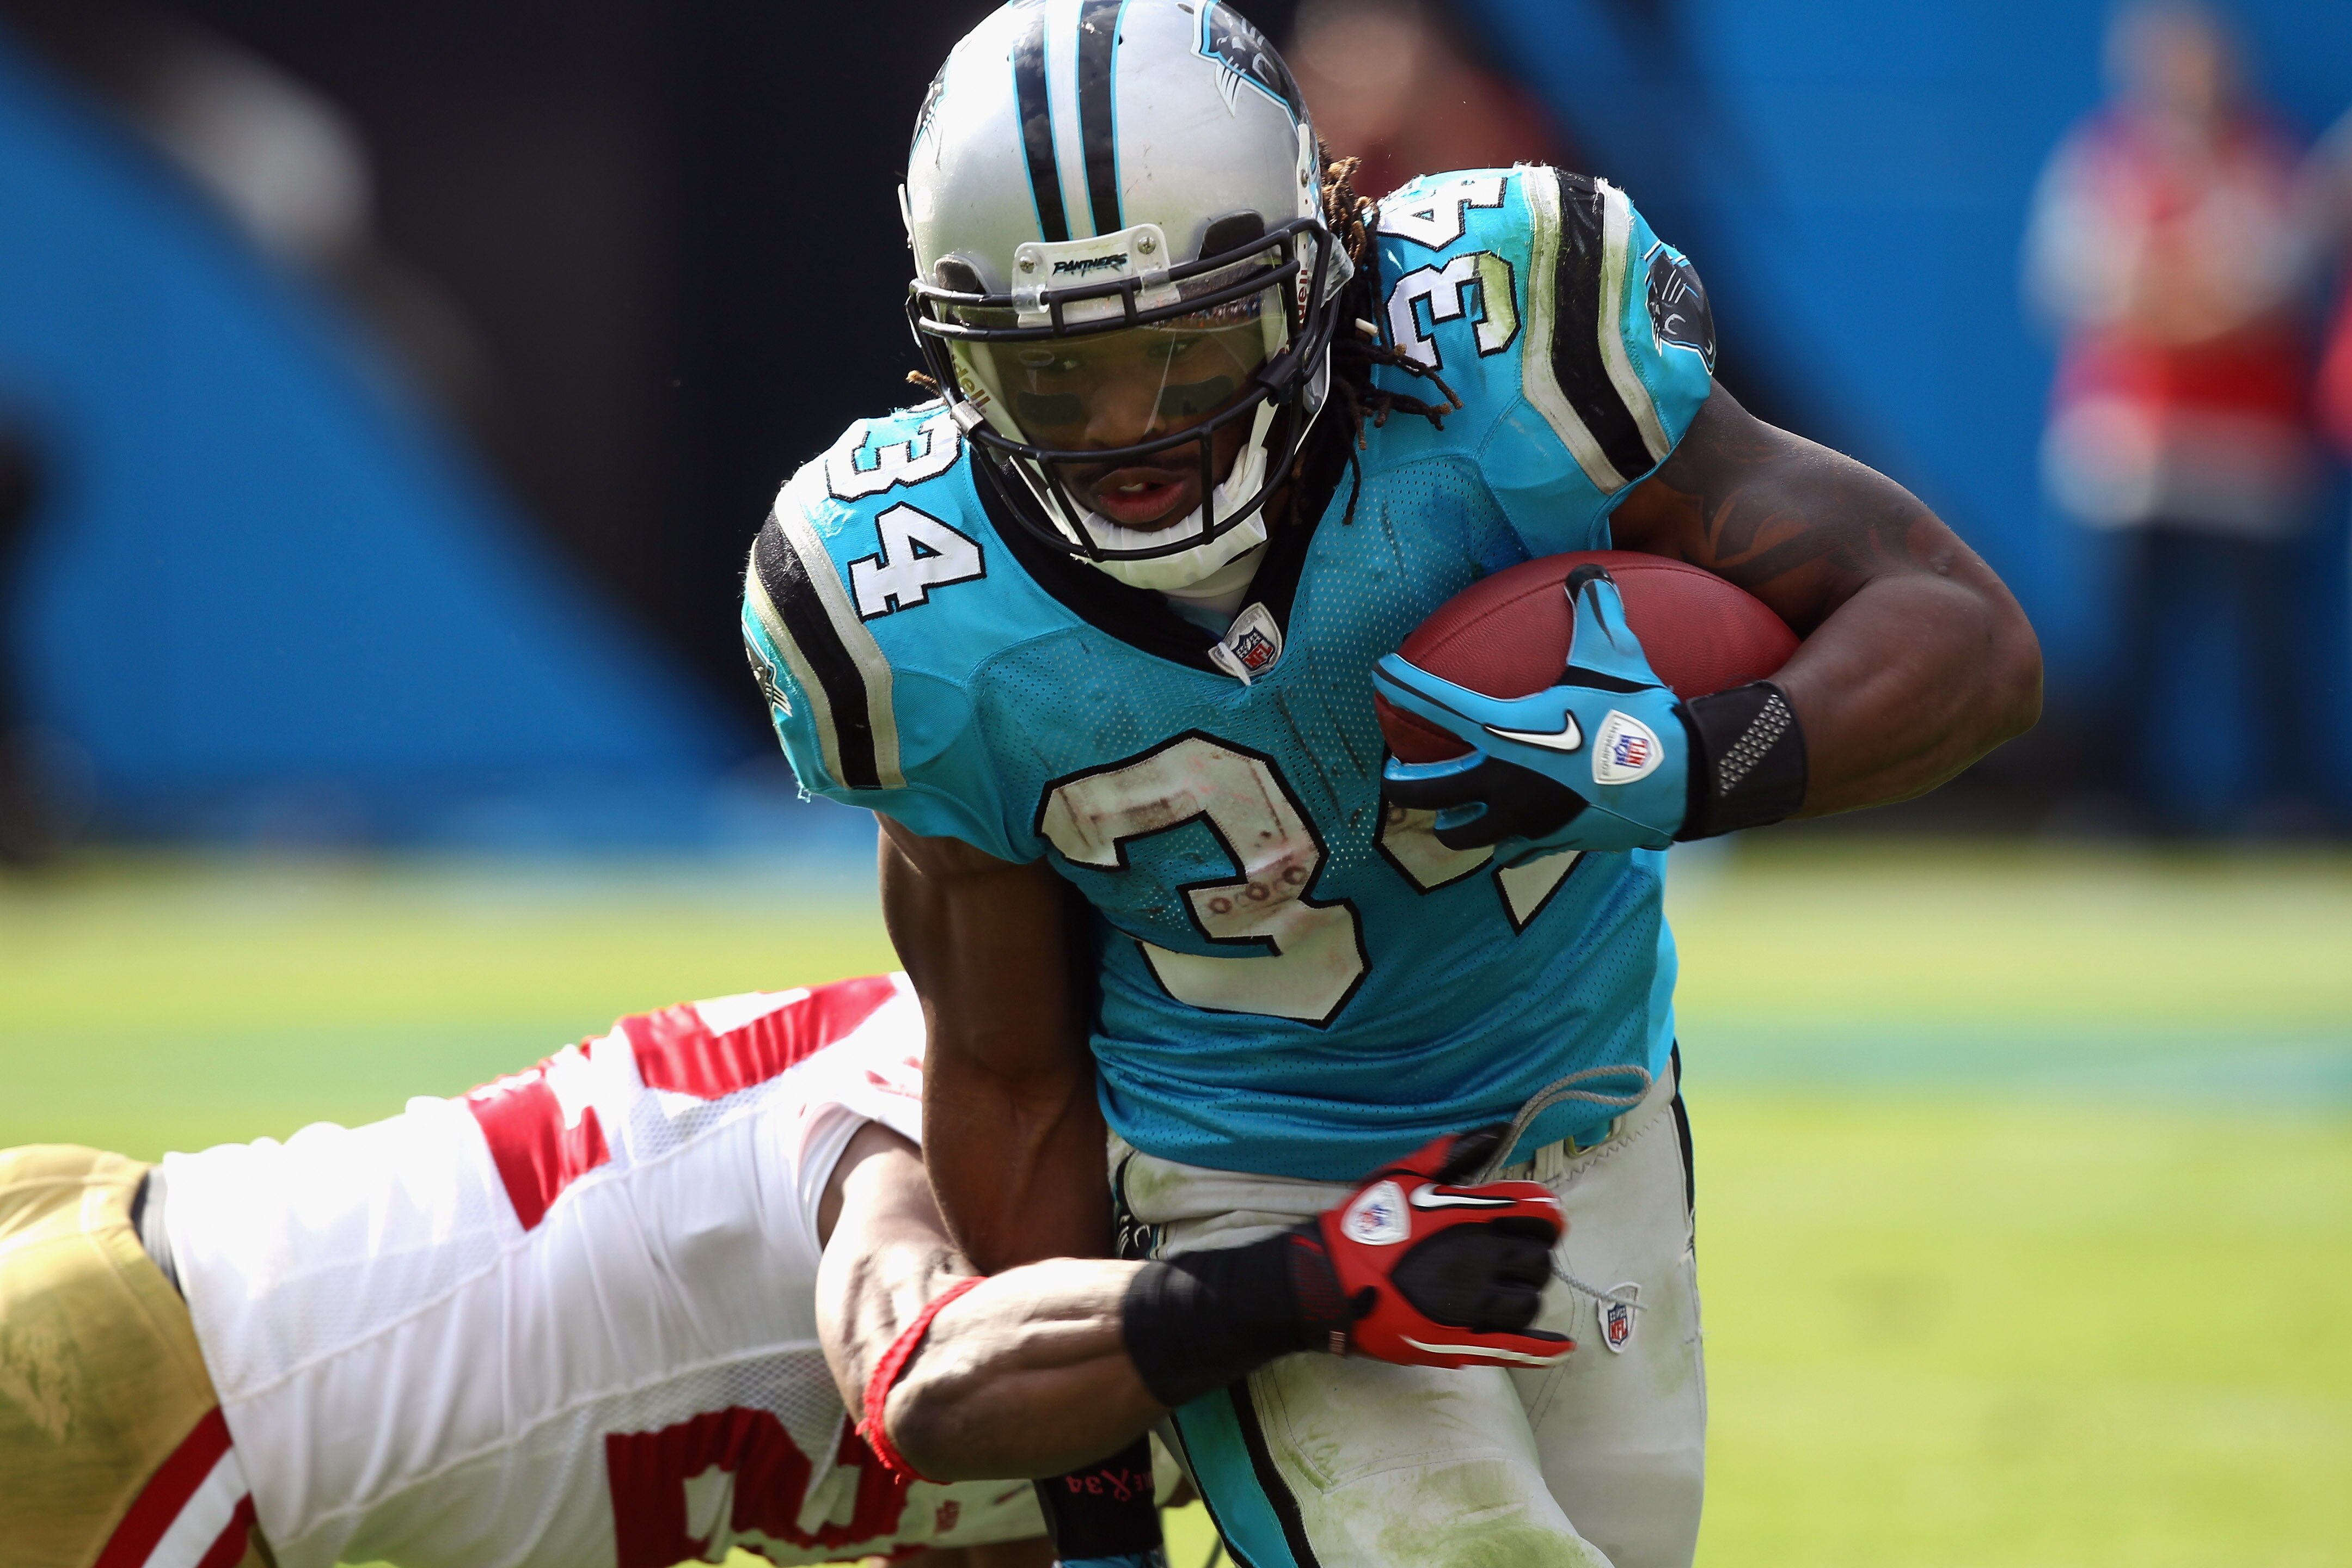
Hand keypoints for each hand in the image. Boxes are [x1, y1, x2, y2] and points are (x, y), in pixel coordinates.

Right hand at [1302, 1126, 1572, 1368]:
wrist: (1327, 1281)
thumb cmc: (1363, 1225)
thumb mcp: (1404, 1174)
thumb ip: (1455, 1152)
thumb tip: (1500, 1129)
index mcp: (1471, 1216)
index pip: (1540, 1212)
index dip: (1544, 1215)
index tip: (1535, 1221)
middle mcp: (1481, 1258)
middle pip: (1539, 1260)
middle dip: (1531, 1257)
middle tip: (1510, 1257)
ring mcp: (1473, 1304)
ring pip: (1528, 1302)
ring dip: (1523, 1294)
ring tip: (1503, 1291)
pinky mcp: (1461, 1341)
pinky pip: (1516, 1347)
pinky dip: (1542, 1349)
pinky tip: (1559, 1347)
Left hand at [1374, 565, 1687, 857]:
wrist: (1684, 775)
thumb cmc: (1638, 711)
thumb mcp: (1612, 653)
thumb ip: (1593, 608)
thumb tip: (1589, 568)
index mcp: (1504, 730)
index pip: (1433, 704)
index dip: (1400, 684)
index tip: (1380, 672)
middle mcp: (1502, 780)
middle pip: (1425, 791)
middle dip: (1402, 781)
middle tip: (1395, 772)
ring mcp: (1524, 818)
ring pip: (1462, 834)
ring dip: (1448, 822)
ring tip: (1446, 812)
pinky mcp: (1551, 840)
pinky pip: (1512, 852)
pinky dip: (1502, 847)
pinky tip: (1502, 843)